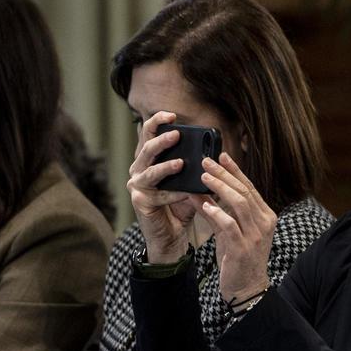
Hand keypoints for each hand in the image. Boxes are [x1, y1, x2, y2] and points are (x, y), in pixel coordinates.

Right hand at [127, 112, 208, 262]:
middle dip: (162, 141)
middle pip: (146, 149)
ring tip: (181, 163)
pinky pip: (158, 195)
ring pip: (149, 171)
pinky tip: (187, 194)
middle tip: (177, 134)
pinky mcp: (139, 202)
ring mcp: (136, 185)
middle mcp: (138, 169)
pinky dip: (174, 194)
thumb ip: (196, 168)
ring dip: (166, 166)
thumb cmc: (180, 205)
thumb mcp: (190, 182)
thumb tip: (214, 153)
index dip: (157, 121)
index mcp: (149, 159)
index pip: (149, 134)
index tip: (171, 115)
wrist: (171, 235)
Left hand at [197, 153, 276, 300]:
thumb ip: (218, 212)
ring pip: (239, 203)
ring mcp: (255, 235)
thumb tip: (200, 191)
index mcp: (265, 216)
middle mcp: (264, 223)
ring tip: (203, 177)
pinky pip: (230, 224)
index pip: (250, 188)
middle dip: (224, 174)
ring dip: (219, 187)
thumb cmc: (238, 259)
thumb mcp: (229, 232)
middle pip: (244, 191)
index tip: (221, 155)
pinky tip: (204, 204)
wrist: (247, 289)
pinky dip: (216, 212)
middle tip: (206, 161)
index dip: (235, 170)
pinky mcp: (243, 247)